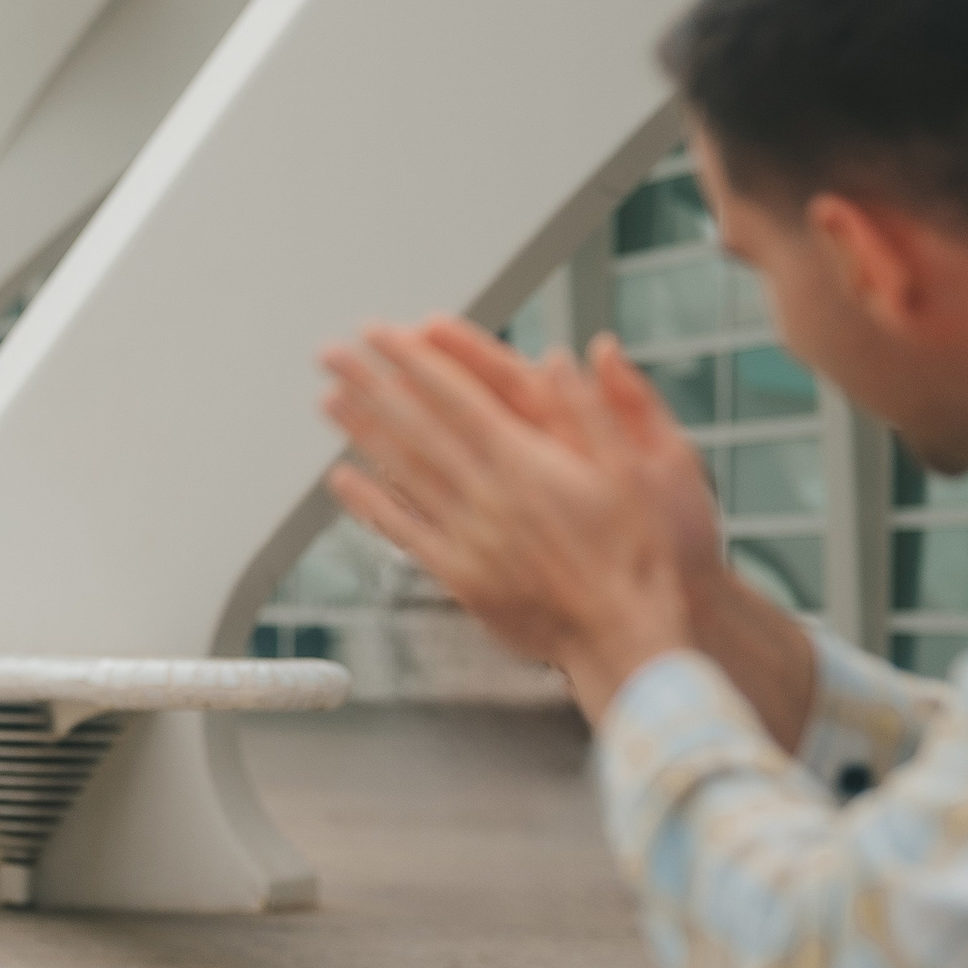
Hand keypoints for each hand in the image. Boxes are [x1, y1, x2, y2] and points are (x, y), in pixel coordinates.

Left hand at [319, 317, 694, 719]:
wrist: (624, 634)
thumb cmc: (638, 553)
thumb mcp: (639, 468)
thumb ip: (596, 410)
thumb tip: (562, 357)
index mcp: (530, 459)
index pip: (457, 395)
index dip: (414, 360)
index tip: (381, 333)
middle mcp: (490, 493)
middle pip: (417, 426)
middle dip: (371, 383)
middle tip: (332, 353)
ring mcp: (471, 536)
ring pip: (403, 472)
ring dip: (362, 433)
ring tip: (328, 400)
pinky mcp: (461, 576)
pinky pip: (406, 532)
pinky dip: (371, 504)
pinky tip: (343, 478)